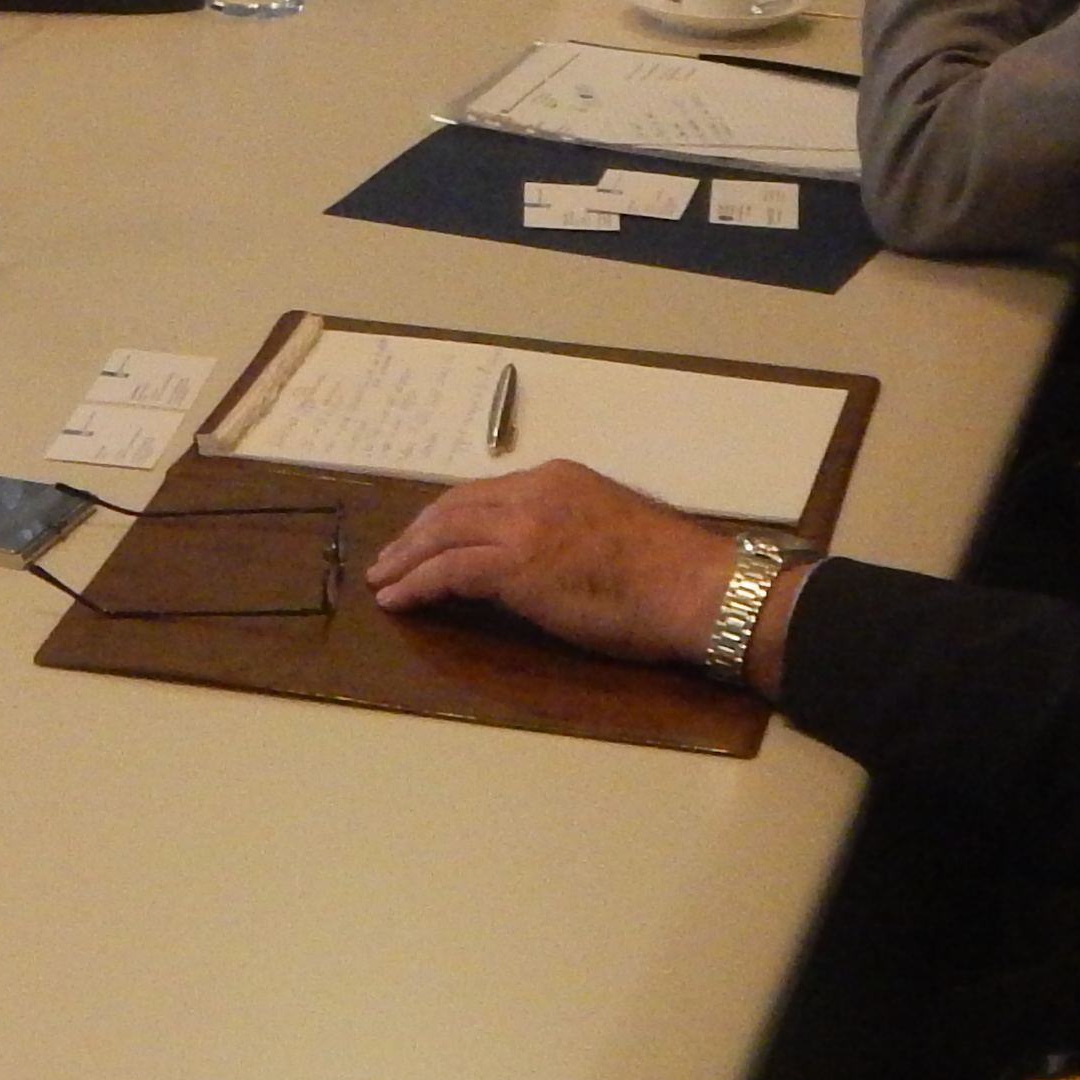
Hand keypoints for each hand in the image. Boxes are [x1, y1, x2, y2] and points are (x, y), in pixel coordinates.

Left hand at [365, 462, 760, 677]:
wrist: (695, 588)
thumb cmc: (669, 575)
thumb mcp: (608, 531)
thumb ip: (564, 533)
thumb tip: (537, 561)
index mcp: (559, 479)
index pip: (486, 493)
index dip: (450, 517)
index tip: (430, 537)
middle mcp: (534, 491)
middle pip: (454, 506)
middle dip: (417, 533)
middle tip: (391, 559)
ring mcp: (523, 525)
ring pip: (443, 534)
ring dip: (407, 559)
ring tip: (384, 581)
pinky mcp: (516, 564)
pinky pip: (450, 571)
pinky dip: (418, 584)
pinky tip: (400, 600)